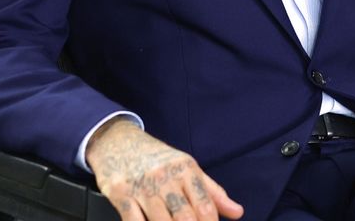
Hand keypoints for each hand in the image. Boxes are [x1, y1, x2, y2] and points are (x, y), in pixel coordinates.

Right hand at [87, 118, 243, 220]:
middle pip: (185, 216)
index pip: (205, 205)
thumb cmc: (156, 158)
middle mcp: (165, 176)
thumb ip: (212, 192)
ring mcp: (142, 186)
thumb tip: (237, 213)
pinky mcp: (119, 194)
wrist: (116, 141)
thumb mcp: (187, 167)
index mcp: (186, 169)